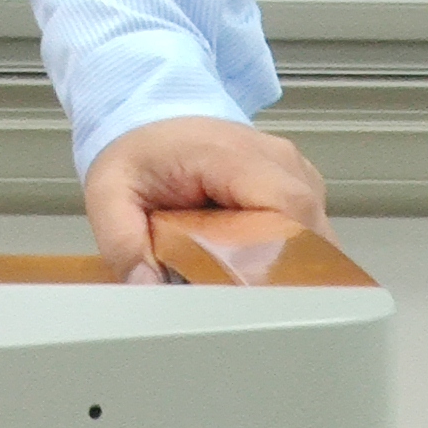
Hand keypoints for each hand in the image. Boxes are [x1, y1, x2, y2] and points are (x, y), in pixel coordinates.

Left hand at [80, 116, 329, 281]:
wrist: (151, 119)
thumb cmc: (138, 154)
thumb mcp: (109, 193)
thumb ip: (122, 241)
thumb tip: (147, 288)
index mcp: (232, 154)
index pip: (288, 207)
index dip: (284, 259)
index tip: (258, 296)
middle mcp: (277, 159)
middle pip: (313, 231)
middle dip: (286, 278)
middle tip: (246, 308)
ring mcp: (295, 172)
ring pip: (318, 239)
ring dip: (290, 272)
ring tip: (247, 293)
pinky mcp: (299, 189)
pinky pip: (311, 235)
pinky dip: (290, 261)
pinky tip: (257, 275)